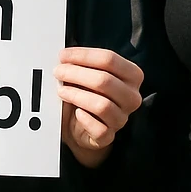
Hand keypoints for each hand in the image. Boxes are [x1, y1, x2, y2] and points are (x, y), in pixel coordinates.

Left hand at [54, 47, 143, 167]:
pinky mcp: (109, 136)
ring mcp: (122, 118)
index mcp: (132, 75)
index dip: (83, 55)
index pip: (110, 59)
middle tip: (58, 71)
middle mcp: (131, 97)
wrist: (82, 126)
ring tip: (61, 91)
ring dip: (77, 95)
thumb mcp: (89, 75)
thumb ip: (83, 63)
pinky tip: (76, 112)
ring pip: (102, 105)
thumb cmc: (87, 94)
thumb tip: (65, 55)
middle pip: (105, 81)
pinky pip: (99, 129)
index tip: (63, 55)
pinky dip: (85, 119)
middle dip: (77, 73)